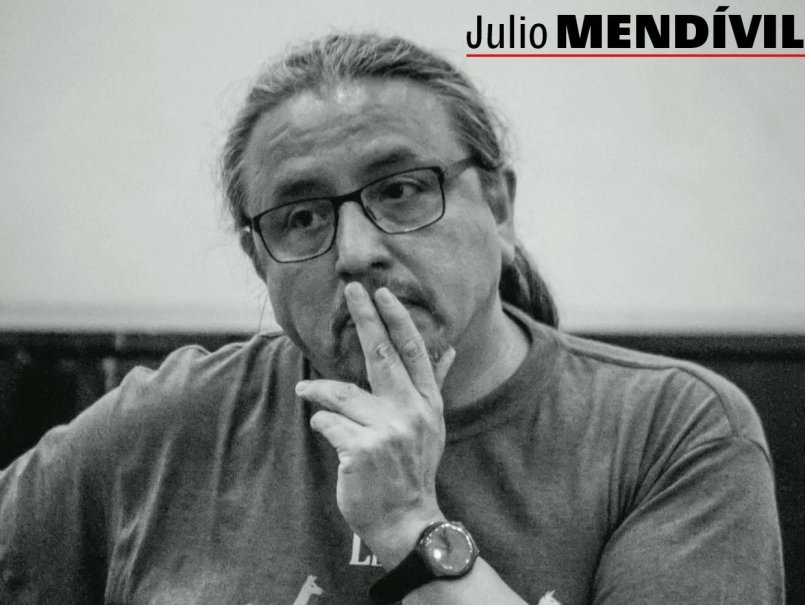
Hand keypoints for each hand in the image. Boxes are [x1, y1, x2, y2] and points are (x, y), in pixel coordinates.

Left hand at [297, 282, 454, 567]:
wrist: (406, 520)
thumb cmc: (412, 469)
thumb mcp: (432, 425)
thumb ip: (433, 383)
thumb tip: (450, 348)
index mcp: (427, 403)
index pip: (414, 352)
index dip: (397, 319)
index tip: (382, 293)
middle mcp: (412, 412)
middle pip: (384, 354)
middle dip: (367, 318)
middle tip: (352, 288)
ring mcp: (389, 431)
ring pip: (342, 392)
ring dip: (319, 389)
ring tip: (305, 389)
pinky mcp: (363, 449)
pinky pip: (328, 422)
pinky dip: (320, 422)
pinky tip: (323, 429)